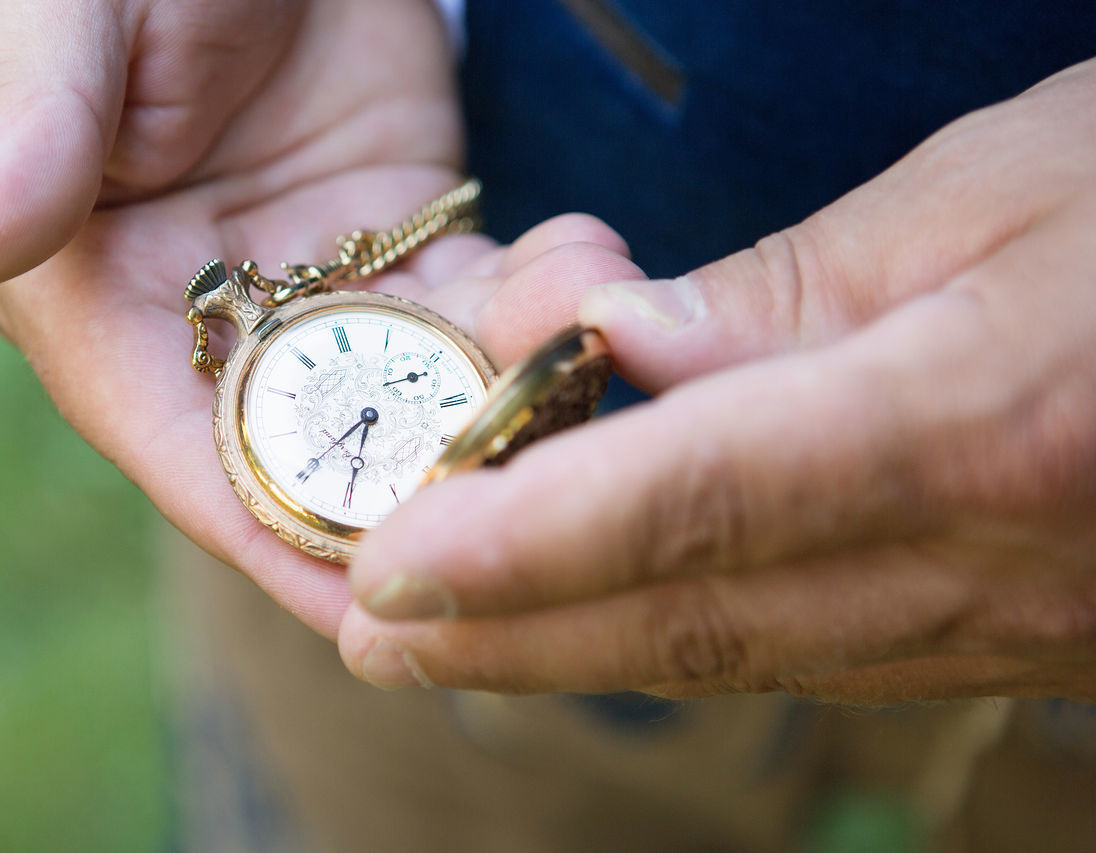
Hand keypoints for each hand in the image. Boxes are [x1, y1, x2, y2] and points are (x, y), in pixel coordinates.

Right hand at [0, 0, 641, 635]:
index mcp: (98, 299)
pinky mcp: (407, 237)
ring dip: (500, 402)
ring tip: (576, 374)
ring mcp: (319, 285)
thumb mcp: (63, 18)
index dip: (276, 539)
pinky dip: (536, 308)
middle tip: (528, 526)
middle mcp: (210, 319)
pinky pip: (479, 303)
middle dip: (417, 499)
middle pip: (319, 454)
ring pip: (417, 389)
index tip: (373, 608)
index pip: (187, 456)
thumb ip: (25, 131)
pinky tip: (584, 283)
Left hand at [339, 59, 1095, 703]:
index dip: (531, 547)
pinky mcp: (1012, 637)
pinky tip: (598, 626)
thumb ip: (795, 291)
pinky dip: (681, 641)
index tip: (391, 571)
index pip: (700, 503)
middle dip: (515, 637)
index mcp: (981, 419)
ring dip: (574, 655)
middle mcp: (987, 559)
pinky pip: (815, 649)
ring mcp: (1006, 623)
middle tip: (370, 639)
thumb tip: (626, 354)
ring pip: (744, 654)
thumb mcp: (1002, 184)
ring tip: (438, 645)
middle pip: (697, 618)